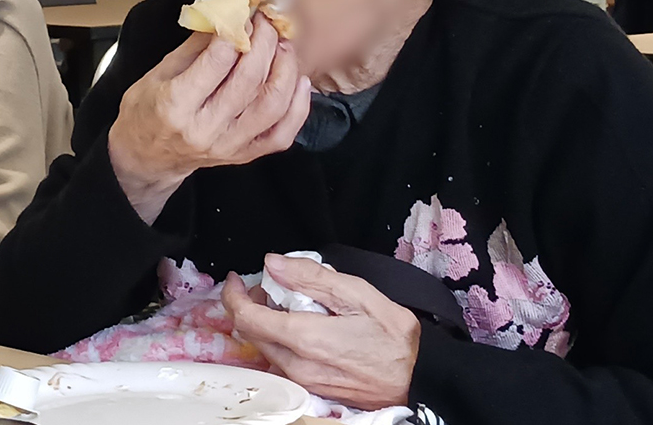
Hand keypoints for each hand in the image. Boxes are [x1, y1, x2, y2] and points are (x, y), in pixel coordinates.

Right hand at [108, 14, 311, 223]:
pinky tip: (298, 82)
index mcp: (176, 105)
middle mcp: (205, 129)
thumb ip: (196, 45)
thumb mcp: (159, 71)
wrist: (146, 157)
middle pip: (249, 79)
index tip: (243, 11)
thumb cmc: (147, 111)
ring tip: (283, 45)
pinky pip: (282, 134)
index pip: (218, 59)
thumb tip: (229, 14)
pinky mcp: (244, 155)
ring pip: (272, 104)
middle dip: (264, 42)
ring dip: (285, 68)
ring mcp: (228, 146)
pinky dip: (297, 106)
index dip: (237, 29)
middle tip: (266, 22)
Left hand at [222, 254, 420, 410]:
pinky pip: (279, 362)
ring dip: (266, 322)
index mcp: (305, 338)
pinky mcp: (308, 390)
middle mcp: (296, 365)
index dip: (234, 294)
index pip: (248, 317)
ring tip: (290, 304)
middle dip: (252, 304)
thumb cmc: (393, 339)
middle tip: (272, 286)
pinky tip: (300, 328)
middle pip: (251, 332)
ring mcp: (301, 381)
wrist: (418, 381)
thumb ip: (312, 277)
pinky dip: (279, 339)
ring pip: (263, 348)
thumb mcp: (359, 295)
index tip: (237, 279)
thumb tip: (273, 263)